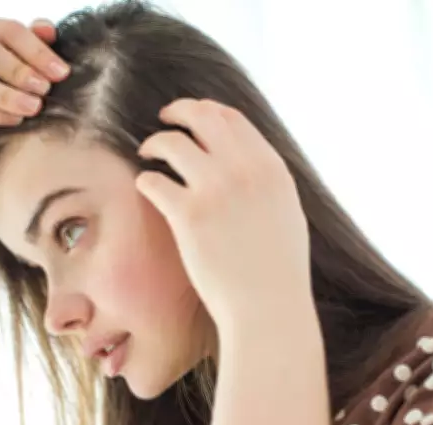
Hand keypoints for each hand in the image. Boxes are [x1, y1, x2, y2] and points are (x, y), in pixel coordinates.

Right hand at [0, 18, 70, 134]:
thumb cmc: (6, 86)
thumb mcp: (23, 62)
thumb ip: (34, 42)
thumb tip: (47, 29)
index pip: (6, 29)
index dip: (37, 50)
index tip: (62, 72)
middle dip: (18, 70)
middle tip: (45, 89)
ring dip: (6, 95)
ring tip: (33, 107)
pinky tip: (16, 120)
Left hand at [135, 99, 313, 333]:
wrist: (268, 307)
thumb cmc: (278, 269)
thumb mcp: (286, 211)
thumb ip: (264, 181)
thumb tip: (243, 162)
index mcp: (270, 167)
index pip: (233, 118)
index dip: (208, 111)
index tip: (194, 115)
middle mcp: (243, 170)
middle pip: (202, 117)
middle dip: (179, 111)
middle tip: (164, 119)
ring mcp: (215, 189)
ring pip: (172, 142)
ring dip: (155, 142)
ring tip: (147, 152)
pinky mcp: (188, 214)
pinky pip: (153, 180)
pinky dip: (146, 179)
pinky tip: (146, 186)